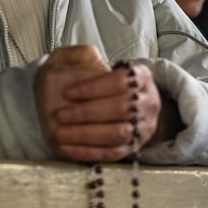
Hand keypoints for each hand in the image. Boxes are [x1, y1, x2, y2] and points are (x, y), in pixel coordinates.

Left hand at [39, 46, 176, 161]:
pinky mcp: (133, 147)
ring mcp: (143, 127)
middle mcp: (147, 102)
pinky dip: (87, 152)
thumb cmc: (105, 81)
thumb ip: (85, 54)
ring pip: (117, 133)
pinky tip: (66, 148)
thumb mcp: (95, 61)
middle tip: (60, 115)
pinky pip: (112, 154)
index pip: (120, 82)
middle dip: (86, 113)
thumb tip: (89, 57)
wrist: (131, 104)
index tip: (68, 92)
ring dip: (85, 135)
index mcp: (141, 76)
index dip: (93, 88)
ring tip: (60, 134)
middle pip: (120, 109)